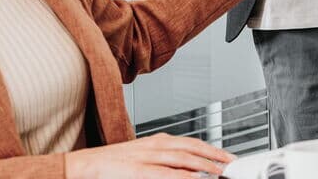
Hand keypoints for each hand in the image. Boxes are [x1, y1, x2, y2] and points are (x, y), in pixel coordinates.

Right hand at [64, 132, 235, 178]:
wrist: (86, 165)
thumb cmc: (115, 164)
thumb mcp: (145, 158)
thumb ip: (167, 163)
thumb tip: (190, 171)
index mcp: (158, 141)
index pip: (191, 142)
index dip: (212, 149)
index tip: (227, 157)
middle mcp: (155, 146)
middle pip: (191, 147)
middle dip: (215, 155)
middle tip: (231, 164)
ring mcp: (146, 157)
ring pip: (181, 157)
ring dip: (203, 164)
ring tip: (219, 171)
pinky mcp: (138, 170)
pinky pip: (163, 173)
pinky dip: (180, 176)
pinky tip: (192, 178)